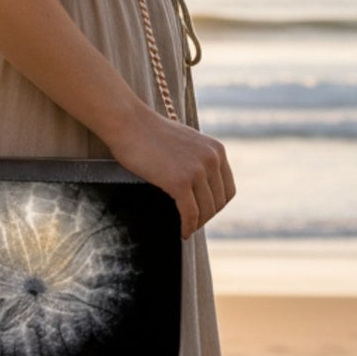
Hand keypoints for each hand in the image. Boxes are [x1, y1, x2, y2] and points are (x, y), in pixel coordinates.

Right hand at [105, 104, 235, 240]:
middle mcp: (212, 159)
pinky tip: (182, 232)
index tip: (204, 212)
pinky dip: (188, 226)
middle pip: (219, 202)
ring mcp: (196, 170)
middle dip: (206, 216)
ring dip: (197, 224)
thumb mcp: (186, 142)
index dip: (216, 205)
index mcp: (216, 150)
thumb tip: (199, 184)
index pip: (228, 189)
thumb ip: (198, 159)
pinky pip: (190, 214)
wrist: (128, 123)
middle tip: (192, 223)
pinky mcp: (179, 182)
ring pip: (206, 210)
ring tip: (186, 228)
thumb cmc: (149, 133)